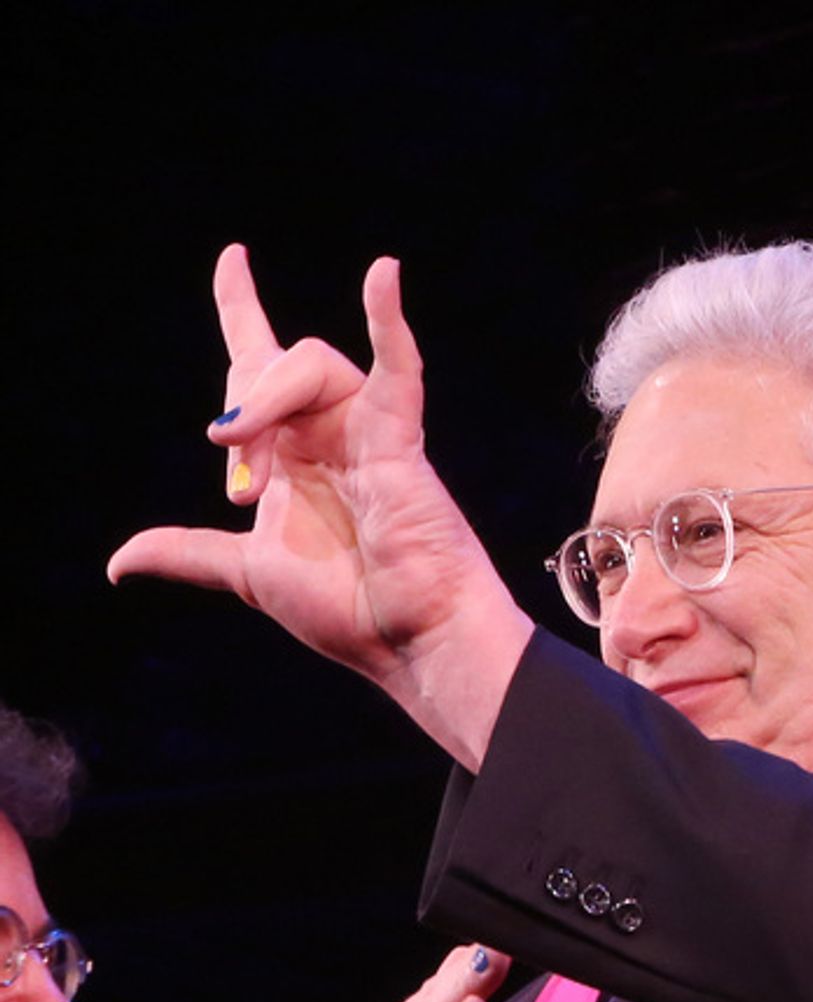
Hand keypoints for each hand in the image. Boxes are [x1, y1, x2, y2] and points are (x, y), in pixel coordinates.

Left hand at [108, 245, 531, 769]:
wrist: (405, 640)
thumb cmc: (347, 609)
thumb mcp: (246, 571)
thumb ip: (188, 552)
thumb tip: (118, 563)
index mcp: (293, 454)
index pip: (259, 360)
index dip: (241, 306)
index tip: (233, 259)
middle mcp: (328, 432)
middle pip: (269, 364)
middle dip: (240, 415)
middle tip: (238, 488)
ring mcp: (366, 431)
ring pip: (309, 362)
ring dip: (266, 403)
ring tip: (253, 478)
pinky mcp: (399, 441)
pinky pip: (396, 369)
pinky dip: (388, 321)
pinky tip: (381, 274)